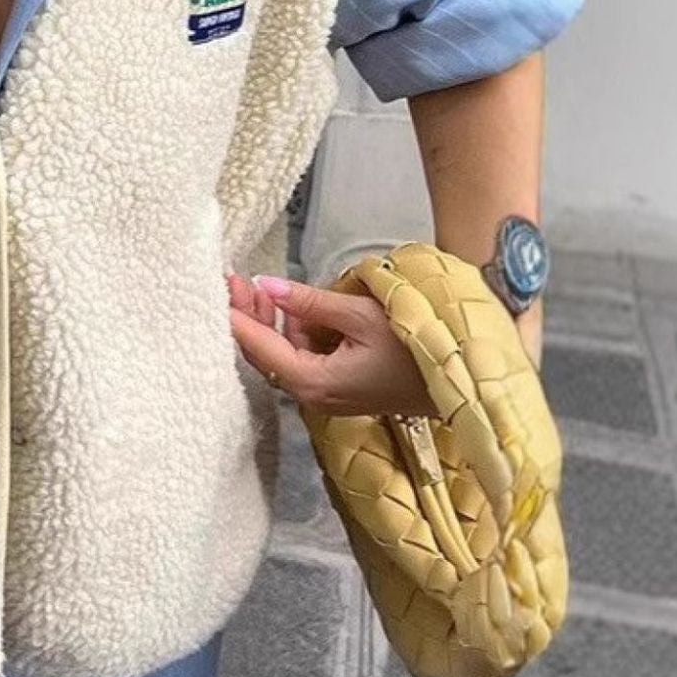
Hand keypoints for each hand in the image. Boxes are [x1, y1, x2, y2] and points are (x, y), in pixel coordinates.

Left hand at [224, 272, 439, 418]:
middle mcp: (311, 396)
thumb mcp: (360, 316)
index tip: (219, 287)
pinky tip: (293, 307)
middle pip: (265, 354)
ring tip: (262, 287)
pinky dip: (294, 332)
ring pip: (283, 354)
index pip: (259, 347)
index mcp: (312, 382)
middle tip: (236, 280)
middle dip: (250, 315)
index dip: (235, 316)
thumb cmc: (413, 348)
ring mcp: (324, 394)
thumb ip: (308, 302)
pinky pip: (303, 357)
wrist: (458, 382)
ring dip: (272, 322)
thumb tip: (266, 285)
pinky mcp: (337, 388)